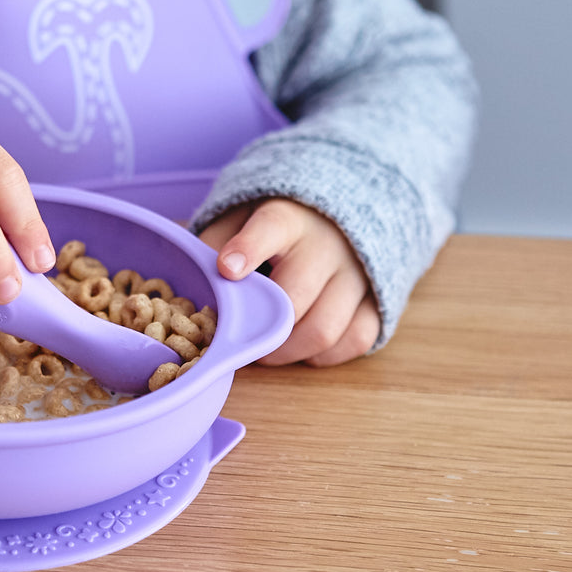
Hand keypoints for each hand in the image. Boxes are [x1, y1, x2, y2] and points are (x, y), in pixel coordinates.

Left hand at [198, 198, 380, 365]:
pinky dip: (325, 356)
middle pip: (295, 298)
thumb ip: (215, 242)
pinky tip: (304, 348)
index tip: (227, 269)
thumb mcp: (241, 217)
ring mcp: (357, 274)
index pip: (270, 228)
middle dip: (262, 330)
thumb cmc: (276, 224)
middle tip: (243, 341)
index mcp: (287, 217)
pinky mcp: (376, 300)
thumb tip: (195, 282)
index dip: (248, 250)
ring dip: (289, 352)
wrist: (338, 215)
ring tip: (269, 351)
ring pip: (325, 329)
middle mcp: (327, 244)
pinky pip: (356, 340)